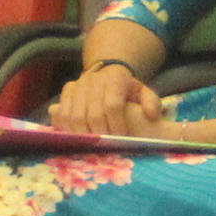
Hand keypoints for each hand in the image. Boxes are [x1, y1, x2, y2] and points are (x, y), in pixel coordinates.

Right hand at [47, 60, 170, 136]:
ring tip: (92, 143)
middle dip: (100, 132)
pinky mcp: (67, 90)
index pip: (112, 104)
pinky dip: (68, 127)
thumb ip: (152, 102)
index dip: (116, 123)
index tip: (121, 136)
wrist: (107, 73)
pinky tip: (77, 136)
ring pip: (75, 114)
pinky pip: (63, 112)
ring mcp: (78, 84)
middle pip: (93, 112)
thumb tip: (151, 115)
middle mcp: (94, 79)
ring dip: (83, 133)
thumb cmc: (127, 89)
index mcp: (115, 78)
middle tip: (106, 143)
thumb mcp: (143, 92)